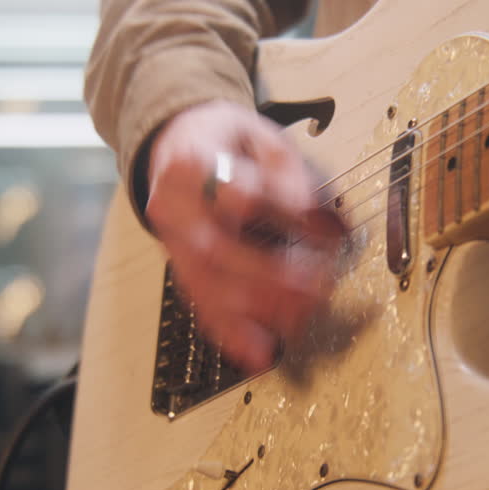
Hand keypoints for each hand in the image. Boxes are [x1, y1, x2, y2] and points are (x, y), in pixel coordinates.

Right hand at [145, 100, 344, 372]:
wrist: (178, 145)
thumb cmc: (227, 142)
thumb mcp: (261, 136)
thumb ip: (286, 171)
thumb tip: (308, 210)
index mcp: (190, 160)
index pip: (226, 188)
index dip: (269, 206)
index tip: (312, 217)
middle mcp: (172, 206)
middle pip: (216, 249)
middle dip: (271, 275)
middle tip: (317, 286)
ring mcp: (171, 242)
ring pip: (207, 284)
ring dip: (256, 310)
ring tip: (300, 319)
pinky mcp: (180, 270)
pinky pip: (202, 305)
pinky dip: (232, 332)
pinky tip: (260, 353)